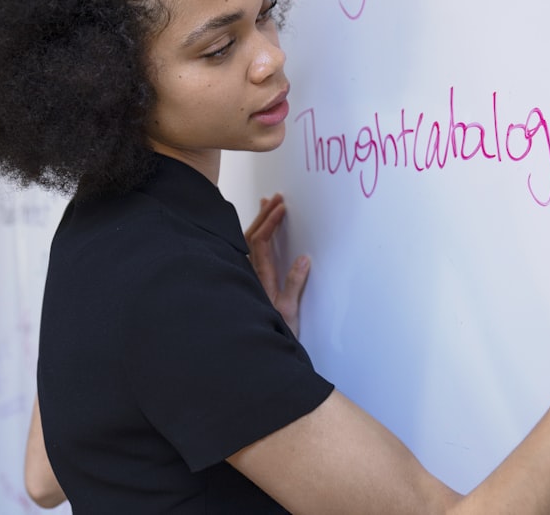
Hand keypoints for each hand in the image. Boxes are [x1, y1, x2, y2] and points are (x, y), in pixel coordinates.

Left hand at [245, 193, 310, 337]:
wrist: (257, 351)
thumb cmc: (274, 332)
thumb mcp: (289, 311)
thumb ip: (294, 284)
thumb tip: (303, 259)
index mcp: (259, 278)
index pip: (260, 242)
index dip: (270, 222)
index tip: (281, 207)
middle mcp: (248, 274)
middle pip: (250, 237)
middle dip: (264, 215)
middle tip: (276, 198)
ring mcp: (246, 277)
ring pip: (246, 242)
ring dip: (257, 222)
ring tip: (265, 204)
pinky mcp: (247, 282)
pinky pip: (246, 251)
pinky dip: (254, 235)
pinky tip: (256, 231)